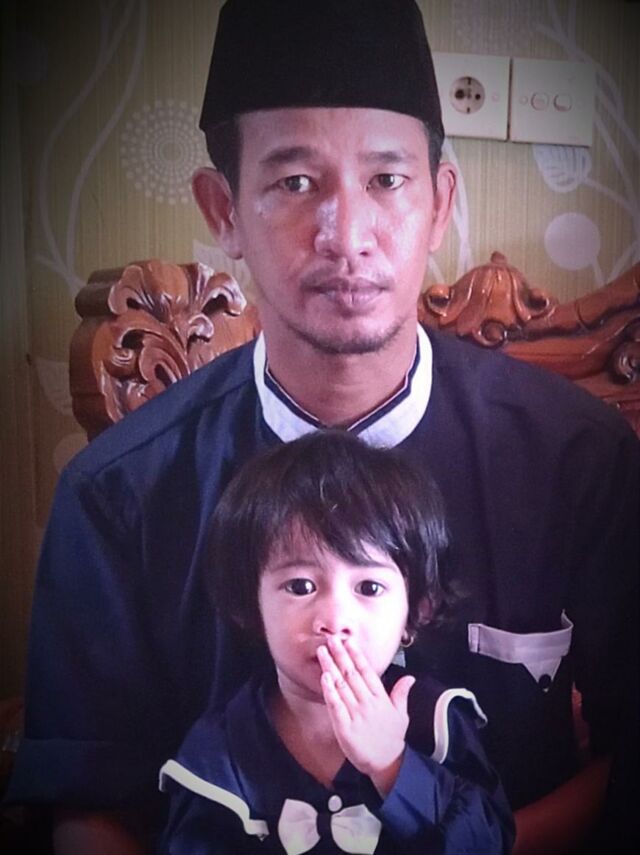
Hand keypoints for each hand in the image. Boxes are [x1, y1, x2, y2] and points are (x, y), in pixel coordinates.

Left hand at [317, 636, 414, 796]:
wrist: (387, 764)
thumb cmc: (392, 738)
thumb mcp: (401, 714)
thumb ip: (401, 693)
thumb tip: (410, 678)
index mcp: (380, 697)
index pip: (366, 671)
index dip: (356, 654)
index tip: (348, 640)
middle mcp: (367, 702)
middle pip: (351, 673)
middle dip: (340, 654)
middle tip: (331, 638)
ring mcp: (356, 714)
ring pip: (341, 685)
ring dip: (331, 667)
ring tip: (322, 652)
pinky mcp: (345, 728)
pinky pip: (335, 706)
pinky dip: (329, 691)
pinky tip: (324, 678)